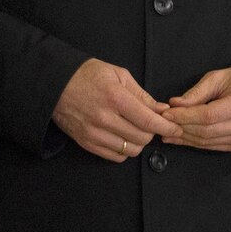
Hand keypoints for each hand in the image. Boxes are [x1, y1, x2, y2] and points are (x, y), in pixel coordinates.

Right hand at [52, 58, 178, 162]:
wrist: (54, 84)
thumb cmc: (87, 75)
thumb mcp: (118, 75)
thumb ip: (141, 95)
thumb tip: (161, 110)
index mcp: (115, 98)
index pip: (148, 121)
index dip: (166, 127)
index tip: (175, 127)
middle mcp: (104, 118)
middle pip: (142, 138)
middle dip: (153, 132)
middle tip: (152, 123)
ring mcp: (94, 133)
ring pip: (130, 150)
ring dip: (139, 142)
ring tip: (136, 129)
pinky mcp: (87, 143)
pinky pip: (115, 156)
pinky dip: (124, 150)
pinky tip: (123, 137)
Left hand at [162, 67, 230, 151]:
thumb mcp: (219, 77)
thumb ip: (197, 92)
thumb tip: (175, 104)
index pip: (209, 115)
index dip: (186, 116)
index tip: (168, 113)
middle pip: (207, 131)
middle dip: (181, 127)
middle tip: (162, 123)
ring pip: (207, 141)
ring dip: (184, 138)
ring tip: (166, 132)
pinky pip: (212, 146)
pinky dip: (193, 143)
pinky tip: (179, 138)